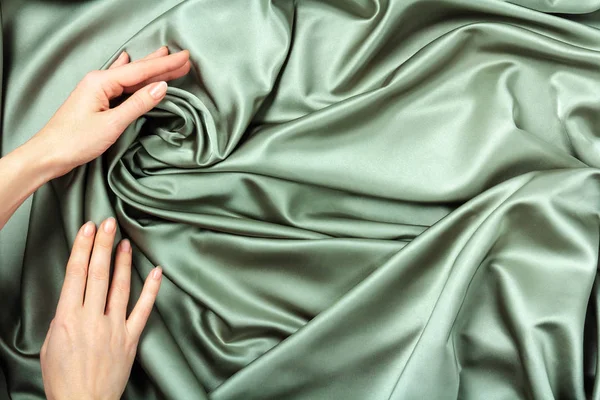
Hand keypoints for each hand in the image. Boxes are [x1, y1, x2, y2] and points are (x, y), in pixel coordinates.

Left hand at [31, 46, 190, 176]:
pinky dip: (132, 75)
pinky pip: (120, 84)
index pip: (141, 71)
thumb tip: (161, 87)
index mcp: (101, 82)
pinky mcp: (95, 100)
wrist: (48, 155)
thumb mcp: (112, 123)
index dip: (165, 65)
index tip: (185, 58)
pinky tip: (128, 61)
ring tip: (166, 58)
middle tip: (183, 58)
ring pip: (130, 77)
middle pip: (136, 70)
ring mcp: (96, 90)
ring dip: (150, 70)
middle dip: (161, 64)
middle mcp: (99, 81)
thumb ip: (138, 104)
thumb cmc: (76, 140)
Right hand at [40, 218, 162, 399]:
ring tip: (125, 242)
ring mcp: (114, 327)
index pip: (76, 274)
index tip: (88, 229)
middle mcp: (92, 319)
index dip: (82, 248)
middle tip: (108, 223)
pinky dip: (151, 289)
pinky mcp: (130, 338)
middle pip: (98, 274)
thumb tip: (74, 300)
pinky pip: (143, 310)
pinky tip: (156, 272)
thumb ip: (63, 318)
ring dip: (122, 262)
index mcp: (67, 318)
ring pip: (120, 287)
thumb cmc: (63, 378)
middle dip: (103, 245)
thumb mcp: (50, 345)